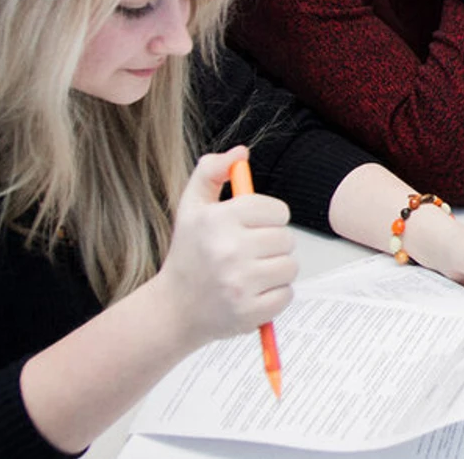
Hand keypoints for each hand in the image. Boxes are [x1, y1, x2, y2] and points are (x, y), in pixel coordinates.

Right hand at [153, 147, 297, 344]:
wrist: (174, 309)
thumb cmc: (188, 254)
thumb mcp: (191, 207)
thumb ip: (211, 171)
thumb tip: (240, 152)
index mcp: (217, 219)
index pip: (277, 210)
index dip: (267, 218)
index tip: (252, 227)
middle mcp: (228, 249)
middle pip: (286, 238)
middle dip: (272, 244)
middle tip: (248, 253)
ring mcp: (240, 283)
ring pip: (290, 266)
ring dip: (276, 270)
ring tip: (250, 272)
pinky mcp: (249, 311)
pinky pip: (286, 294)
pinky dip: (274, 295)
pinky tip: (251, 292)